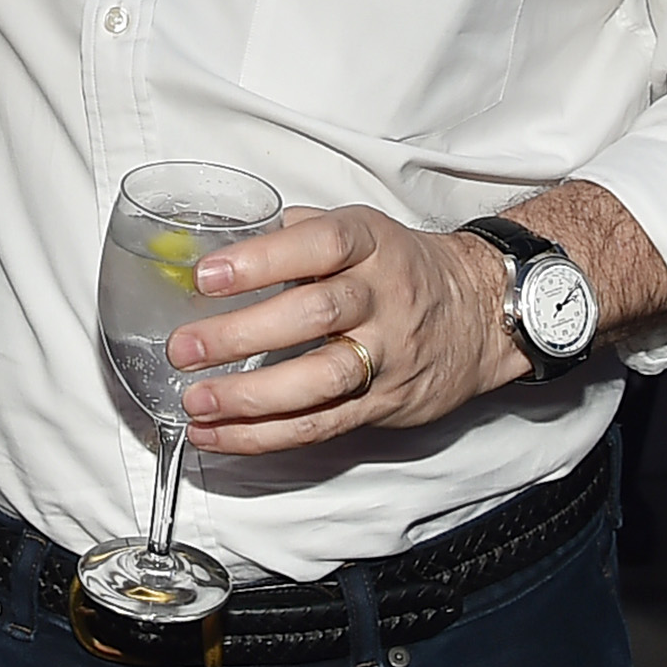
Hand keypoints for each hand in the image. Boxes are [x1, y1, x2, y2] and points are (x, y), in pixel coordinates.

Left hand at [175, 208, 527, 454]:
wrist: (481, 312)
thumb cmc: (401, 266)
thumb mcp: (358, 229)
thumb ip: (293, 232)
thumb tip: (217, 240)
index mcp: (369, 244)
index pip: (317, 245)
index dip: (261, 261)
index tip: (206, 275)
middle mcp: (381, 297)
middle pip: (313, 316)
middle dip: (242, 335)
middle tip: (185, 348)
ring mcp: (387, 355)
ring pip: (320, 380)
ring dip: (251, 398)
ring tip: (197, 402)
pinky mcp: (384, 403)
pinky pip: (322, 425)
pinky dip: (265, 436)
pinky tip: (219, 435)